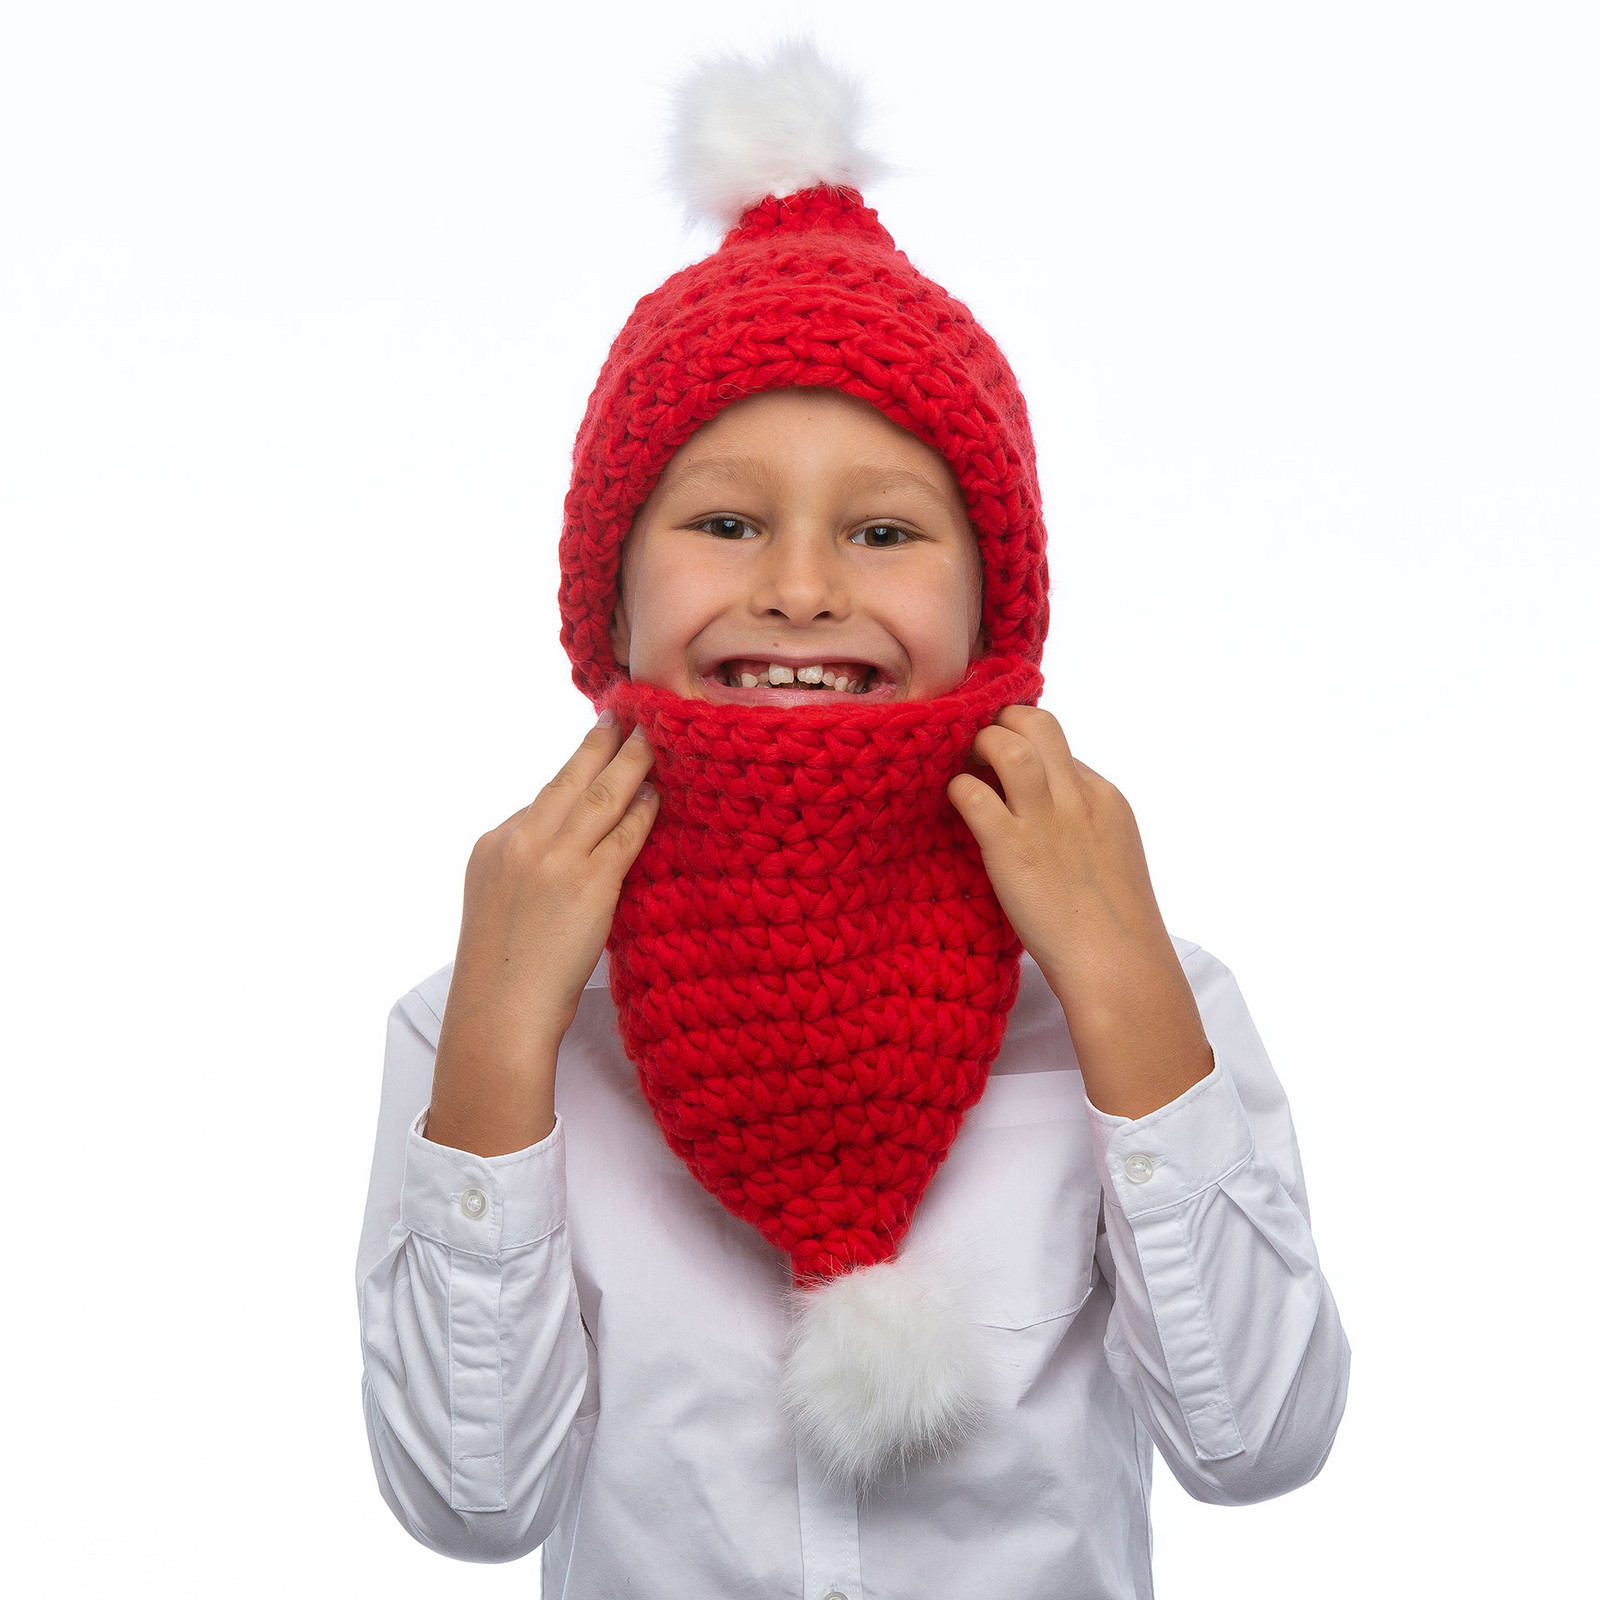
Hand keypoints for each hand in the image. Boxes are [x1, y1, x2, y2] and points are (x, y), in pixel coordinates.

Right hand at [426, 714, 659, 1154]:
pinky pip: (624, 835)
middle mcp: (521, 842)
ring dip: (631, 764)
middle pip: (570, 779)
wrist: (497, 1013)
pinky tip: (659, 794)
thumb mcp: (496, 903)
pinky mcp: (588, 885)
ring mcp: (554, 861)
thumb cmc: (501, 973)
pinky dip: (644, 811)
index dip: (575, 769)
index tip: (596, 745)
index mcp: (494, 844)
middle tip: (628, 714)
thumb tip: (566, 848)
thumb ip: (526, 867)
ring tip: (654, 737)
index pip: (543, 798)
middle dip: (602, 744)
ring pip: (601, 797)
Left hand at [947, 706, 1212, 1118]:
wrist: (1118, 966)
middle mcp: (1079, 798)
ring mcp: (1047, 820)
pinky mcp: (1013, 847)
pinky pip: (975, 794)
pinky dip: (957, 789)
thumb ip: (1083, 829)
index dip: (1030, 751)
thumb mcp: (1111, 858)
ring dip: (979, 745)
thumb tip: (1045, 819)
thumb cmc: (1113, 929)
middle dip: (1003, 721)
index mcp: (1106, 799)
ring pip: (1010, 743)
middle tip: (978, 746)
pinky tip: (952, 802)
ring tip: (962, 765)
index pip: (1062, 749)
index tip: (1004, 769)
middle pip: (1039, 723)